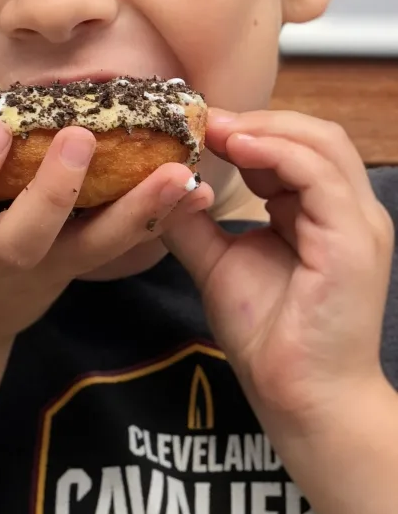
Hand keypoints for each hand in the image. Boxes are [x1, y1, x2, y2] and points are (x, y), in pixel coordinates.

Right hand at [0, 80, 213, 360]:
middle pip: (19, 242)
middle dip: (51, 195)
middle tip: (82, 139)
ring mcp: (34, 269)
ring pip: (84, 252)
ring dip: (132, 214)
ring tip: (175, 175)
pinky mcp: (71, 267)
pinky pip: (116, 249)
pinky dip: (156, 222)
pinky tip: (197, 191)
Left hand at [162, 109, 393, 433]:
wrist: (300, 395)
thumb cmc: (269, 338)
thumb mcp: (218, 264)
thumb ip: (193, 224)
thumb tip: (156, 187)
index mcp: (320, 212)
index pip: (292, 147)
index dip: (246, 129)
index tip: (193, 125)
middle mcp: (346, 210)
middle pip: (313, 134)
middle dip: (256, 118)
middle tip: (201, 120)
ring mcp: (357, 222)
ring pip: (322, 143)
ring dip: (265, 127)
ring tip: (215, 129)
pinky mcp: (354, 240)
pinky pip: (320, 175)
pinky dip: (278, 152)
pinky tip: (237, 148)